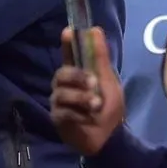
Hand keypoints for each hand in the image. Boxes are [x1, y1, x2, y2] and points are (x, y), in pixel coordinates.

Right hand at [50, 26, 123, 156]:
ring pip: (62, 93)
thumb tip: (95, 29)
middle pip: (62, 73)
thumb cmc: (108, 108)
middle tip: (93, 82)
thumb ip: (100, 58)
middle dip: (78, 77)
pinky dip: (78, 114)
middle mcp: (64, 85)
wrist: (108, 138)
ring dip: (81, 98)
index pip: (69, 55)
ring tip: (96, 106)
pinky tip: (87, 118)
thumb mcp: (108, 81)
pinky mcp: (57, 118)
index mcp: (78, 74)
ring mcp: (59, 101)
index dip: (67, 43)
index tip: (68, 31)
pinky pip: (63, 111)